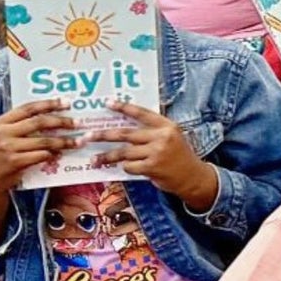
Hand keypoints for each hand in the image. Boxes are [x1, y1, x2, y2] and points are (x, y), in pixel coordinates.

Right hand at [0, 100, 79, 193]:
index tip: (66, 102)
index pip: (27, 108)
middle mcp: (2, 133)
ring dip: (64, 141)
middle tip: (78, 123)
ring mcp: (8, 148)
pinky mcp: (15, 162)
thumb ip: (17, 126)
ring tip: (79, 141)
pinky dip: (53, 154)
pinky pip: (41, 156)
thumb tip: (49, 115)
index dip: (48, 104)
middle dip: (61, 121)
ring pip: (43, 141)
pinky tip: (61, 154)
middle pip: (38, 122)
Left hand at [94, 102, 217, 205]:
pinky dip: (125, 167)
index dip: (123, 107)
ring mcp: (157, 152)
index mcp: (166, 125)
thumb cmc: (179, 156)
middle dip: (103, 135)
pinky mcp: (153, 167)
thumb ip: (153, 131)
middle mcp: (162, 136)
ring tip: (94, 159)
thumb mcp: (172, 137)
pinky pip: (129, 166)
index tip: (107, 103)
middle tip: (87, 136)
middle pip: (125, 133)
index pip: (141, 113)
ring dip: (107, 156)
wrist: (193, 177)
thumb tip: (124, 128)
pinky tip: (125, 168)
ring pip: (124, 152)